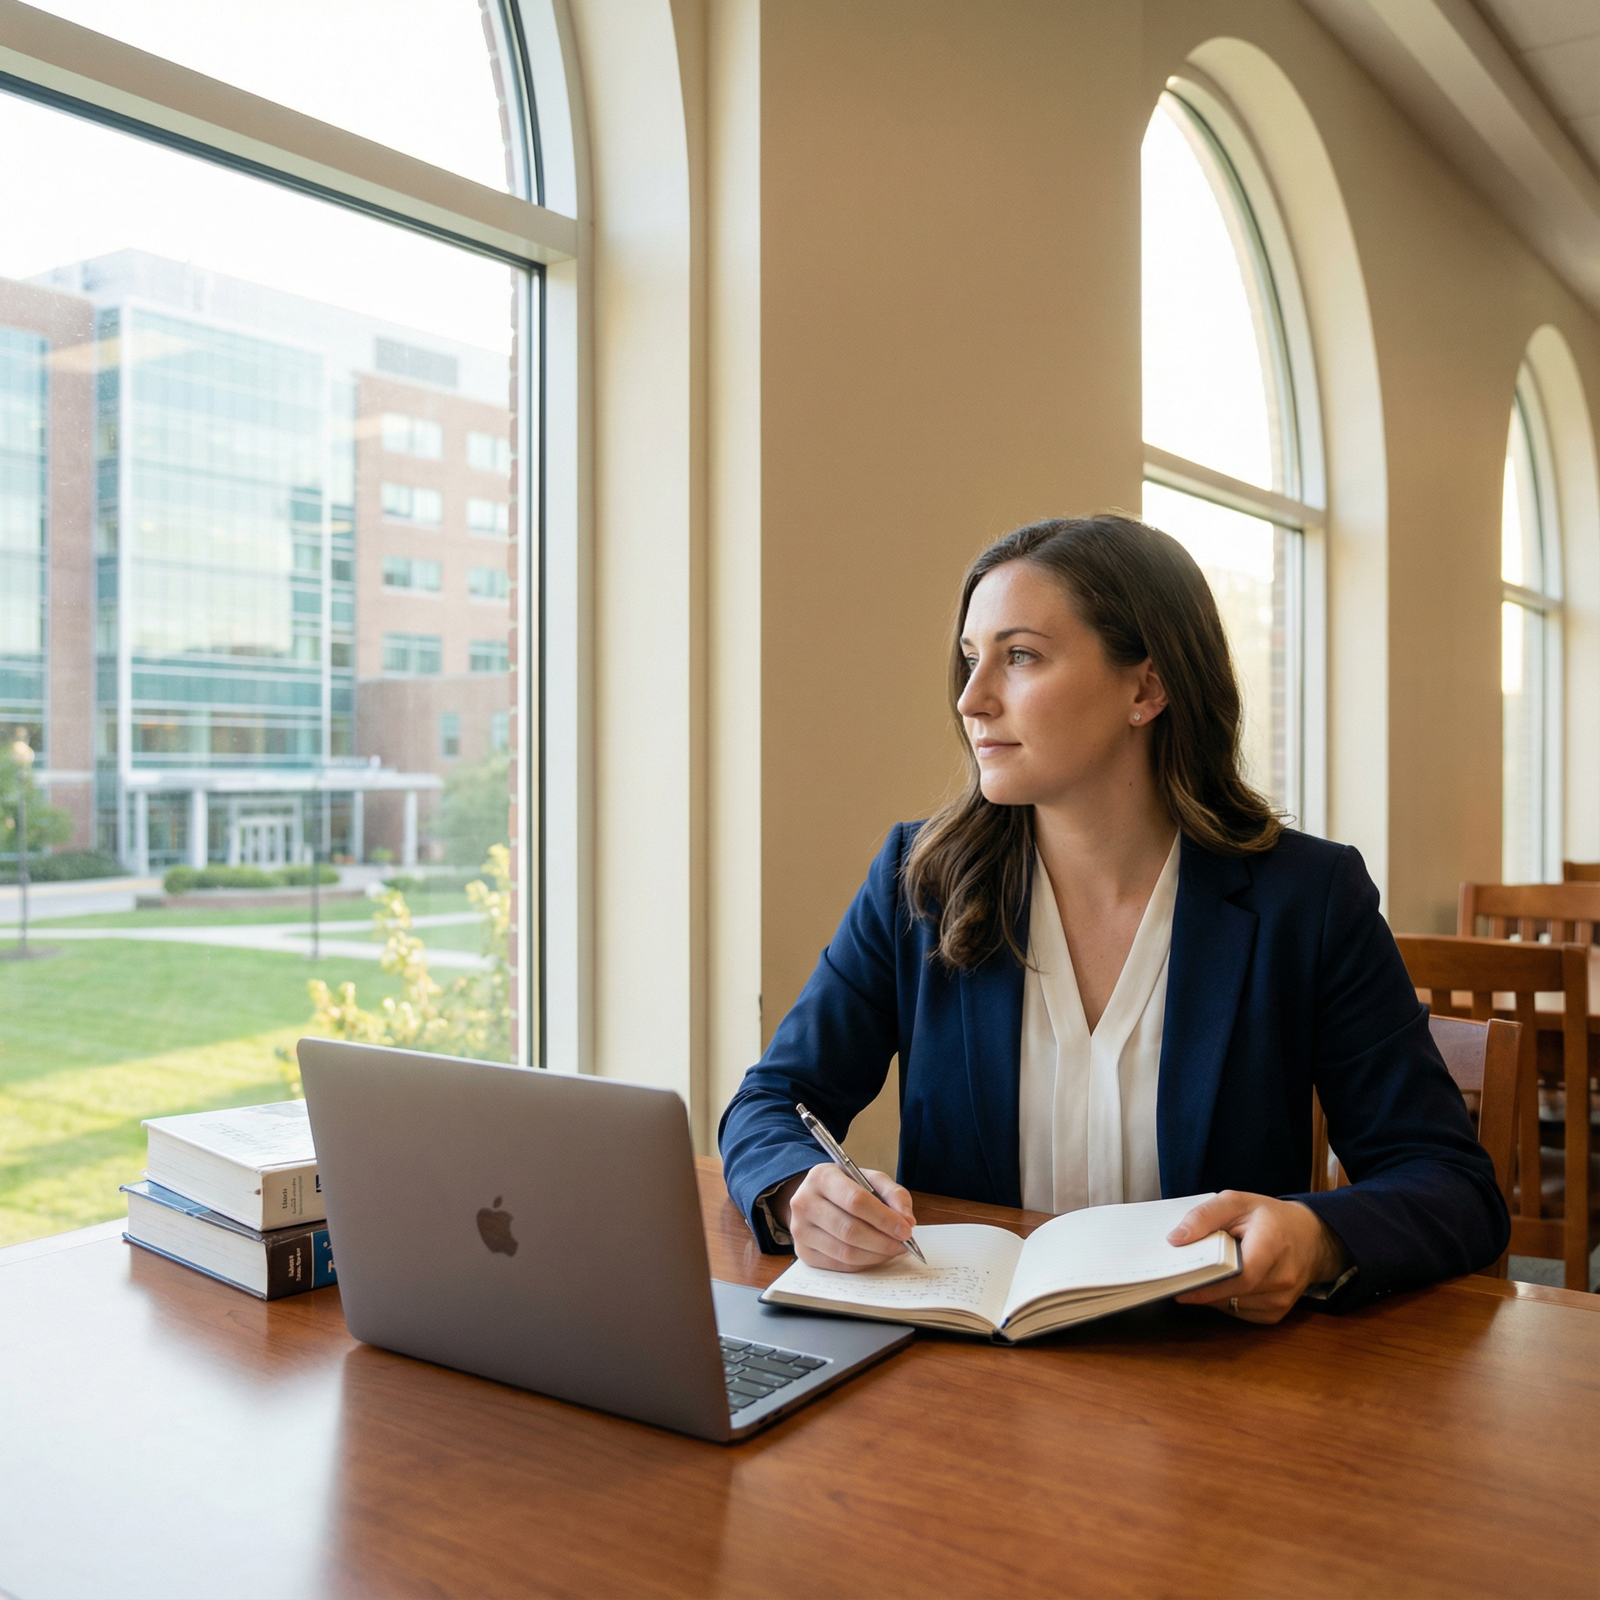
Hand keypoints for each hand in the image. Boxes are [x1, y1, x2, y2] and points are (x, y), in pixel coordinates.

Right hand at [774, 1164, 917, 1271]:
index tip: (906, 1229)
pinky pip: (839, 1265)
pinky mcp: (802, 1252)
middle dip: (883, 1241)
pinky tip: (875, 1255)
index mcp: (821, 1177)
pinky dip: (863, 1263)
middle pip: (850, 1230)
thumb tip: (907, 1220)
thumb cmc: (846, 1187)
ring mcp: (800, 1230)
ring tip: (893, 1250)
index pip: (856, 1201)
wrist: (815, 1197)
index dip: (884, 1218)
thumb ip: (893, 1194)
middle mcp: (804, 1203)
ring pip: (845, 1252)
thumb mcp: (870, 1179)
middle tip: (904, 1244)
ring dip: (876, 1255)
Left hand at [1167, 1191, 1350, 1324]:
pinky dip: (1227, 1302)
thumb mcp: (1236, 1202)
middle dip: (1204, 1290)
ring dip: (1214, 1297)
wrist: (1310, 1237)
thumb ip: (1204, 1216)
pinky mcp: (1279, 1311)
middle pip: (1234, 1293)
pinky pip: (1243, 1313)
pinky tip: (1221, 1287)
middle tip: (1178, 1283)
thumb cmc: (1270, 1217)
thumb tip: (1176, 1239)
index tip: (1181, 1288)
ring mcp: (1283, 1299)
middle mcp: (1283, 1277)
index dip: (1209, 1286)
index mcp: (1272, 1245)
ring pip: (1235, 1306)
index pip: (1240, 1276)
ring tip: (1198, 1280)